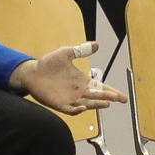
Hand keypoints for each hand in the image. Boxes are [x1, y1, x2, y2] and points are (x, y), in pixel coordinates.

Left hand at [9, 41, 127, 114]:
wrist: (31, 72)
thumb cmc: (48, 64)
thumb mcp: (66, 53)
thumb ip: (80, 50)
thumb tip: (96, 44)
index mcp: (82, 81)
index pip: (100, 87)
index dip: (112, 91)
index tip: (123, 95)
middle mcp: (78, 91)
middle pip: (97, 96)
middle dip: (109, 97)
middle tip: (121, 99)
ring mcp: (69, 99)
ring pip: (87, 104)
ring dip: (96, 104)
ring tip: (107, 102)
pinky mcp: (58, 104)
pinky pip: (69, 110)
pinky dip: (76, 110)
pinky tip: (83, 107)